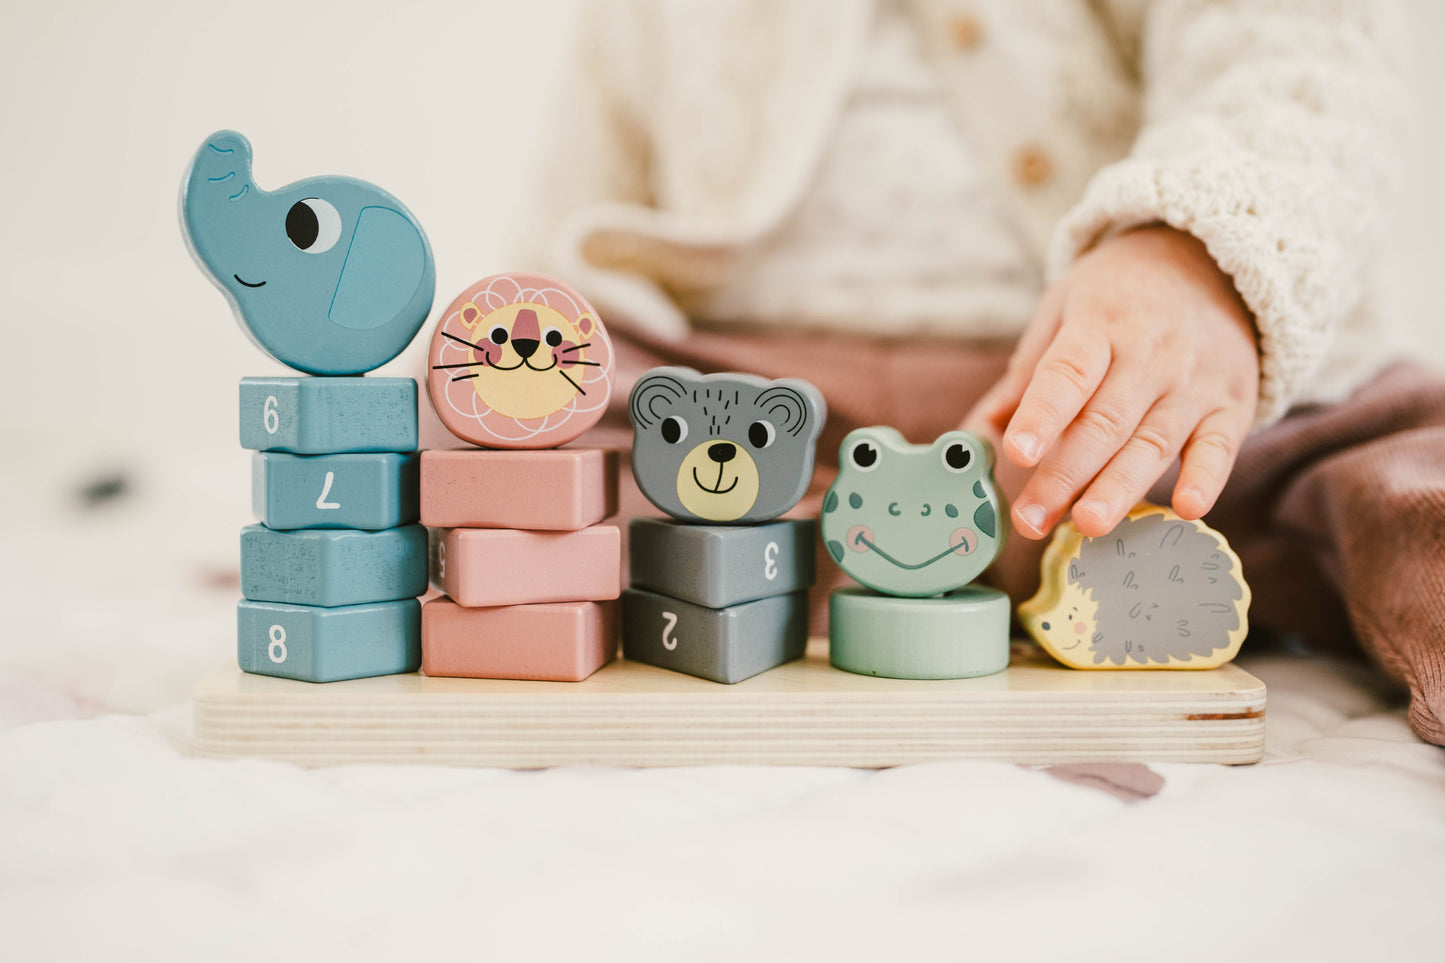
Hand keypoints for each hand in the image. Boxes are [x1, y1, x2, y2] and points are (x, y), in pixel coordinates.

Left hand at [964, 225, 1258, 539]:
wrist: (1208, 262)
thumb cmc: (1117, 299)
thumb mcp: (1064, 310)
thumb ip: (1026, 374)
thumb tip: (978, 434)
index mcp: (1100, 325)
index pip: (1069, 373)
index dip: (1043, 415)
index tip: (1017, 452)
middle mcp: (1151, 353)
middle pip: (1104, 422)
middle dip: (1064, 476)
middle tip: (1030, 519)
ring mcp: (1194, 381)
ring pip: (1153, 442)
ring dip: (1119, 489)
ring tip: (1086, 525)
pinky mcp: (1230, 405)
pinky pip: (1221, 446)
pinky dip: (1206, 478)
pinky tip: (1186, 509)